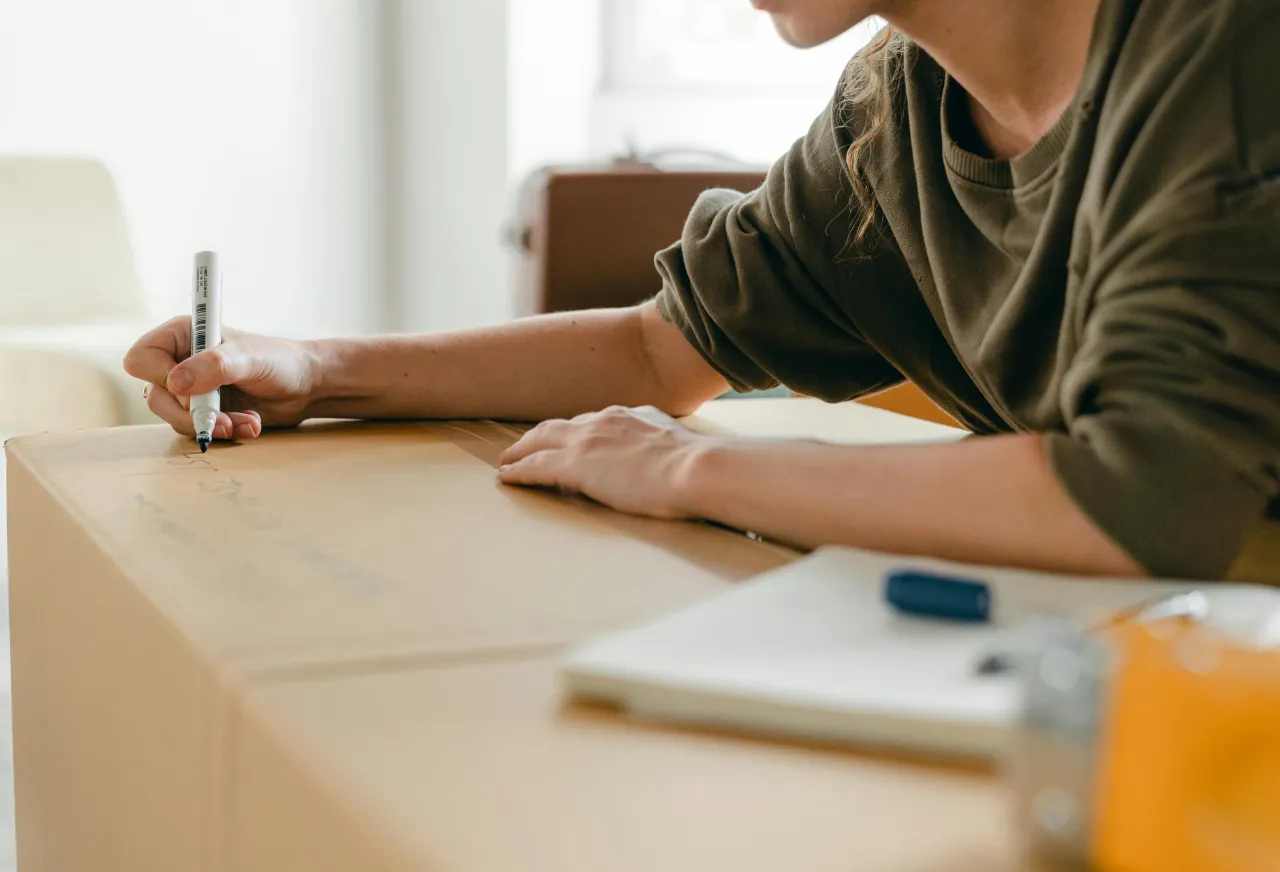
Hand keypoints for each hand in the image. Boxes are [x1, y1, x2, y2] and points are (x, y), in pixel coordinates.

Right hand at [124, 315, 323, 440]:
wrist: (305, 386)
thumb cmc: (280, 361)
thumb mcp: (250, 359)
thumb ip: (215, 365)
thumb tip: (175, 383)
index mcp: (182, 336)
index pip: (141, 359)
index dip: (160, 377)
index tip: (192, 387)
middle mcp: (180, 361)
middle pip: (155, 396)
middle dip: (190, 414)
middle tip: (223, 419)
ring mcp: (191, 389)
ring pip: (175, 419)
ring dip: (212, 425)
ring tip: (247, 421)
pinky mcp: (204, 411)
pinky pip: (197, 430)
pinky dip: (223, 432)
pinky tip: (250, 425)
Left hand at [497, 405, 711, 517]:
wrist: (696, 469)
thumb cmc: (698, 467)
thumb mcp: (677, 445)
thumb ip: (662, 445)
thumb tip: (664, 457)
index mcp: (629, 415)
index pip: (592, 422)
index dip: (574, 432)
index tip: (567, 440)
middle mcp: (603, 421)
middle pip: (559, 426)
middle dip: (538, 436)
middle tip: (523, 448)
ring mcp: (586, 441)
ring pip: (540, 441)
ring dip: (521, 451)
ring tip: (507, 462)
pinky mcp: (574, 465)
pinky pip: (535, 467)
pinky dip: (518, 471)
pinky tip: (506, 478)